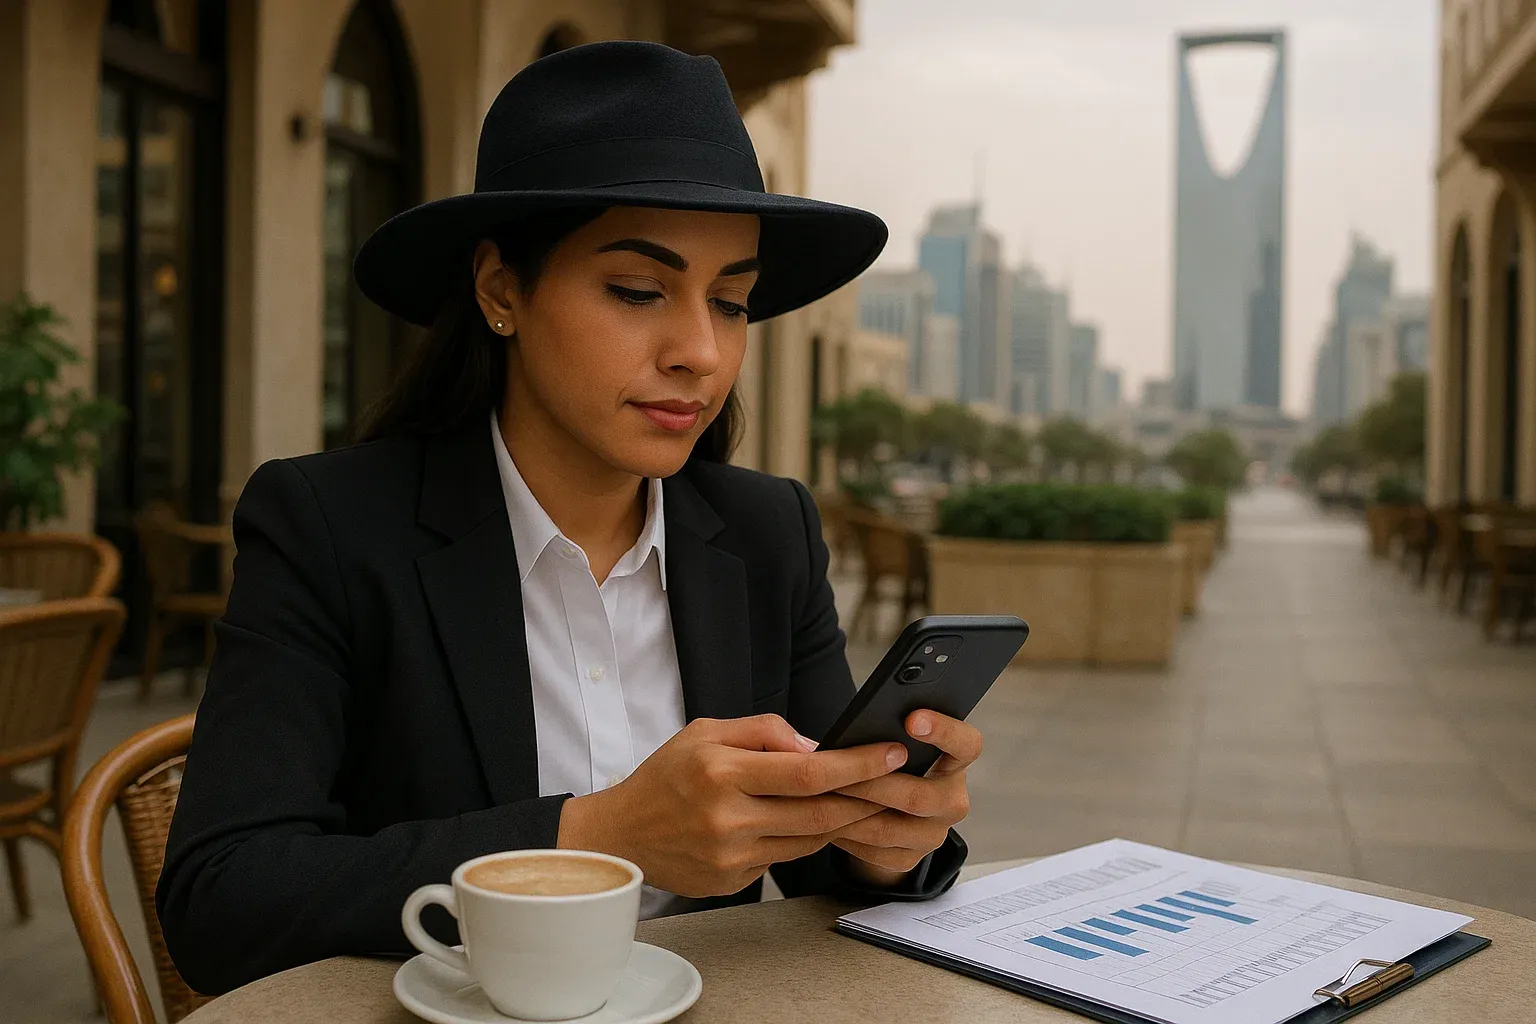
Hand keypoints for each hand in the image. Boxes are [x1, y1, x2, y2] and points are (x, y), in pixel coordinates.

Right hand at [556, 714, 906, 896]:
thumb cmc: (666, 776)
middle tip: (898, 780)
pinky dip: (807, 838)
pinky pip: (786, 859)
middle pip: (820, 813)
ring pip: (811, 840)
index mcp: (721, 772)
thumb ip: (763, 731)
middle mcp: (728, 818)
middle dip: (867, 796)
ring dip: (845, 820)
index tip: (892, 753)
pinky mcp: (734, 882)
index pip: (807, 772)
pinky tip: (816, 821)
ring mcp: (732, 857)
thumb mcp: (705, 732)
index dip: (857, 764)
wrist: (621, 837)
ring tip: (867, 797)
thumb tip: (817, 747)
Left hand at [830, 710, 980, 882]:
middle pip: (919, 796)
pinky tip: (826, 821)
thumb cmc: (889, 763)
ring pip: (889, 829)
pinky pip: (875, 851)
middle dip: (873, 783)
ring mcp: (934, 834)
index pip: (967, 745)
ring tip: (822, 795)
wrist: (888, 811)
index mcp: (956, 762)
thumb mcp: (894, 743)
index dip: (944, 730)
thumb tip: (854, 731)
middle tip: (838, 771)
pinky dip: (847, 835)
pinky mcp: (910, 858)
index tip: (911, 719)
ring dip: (851, 812)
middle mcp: (953, 800)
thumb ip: (887, 733)